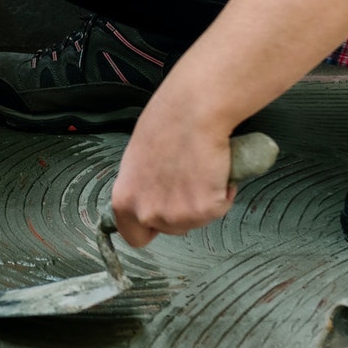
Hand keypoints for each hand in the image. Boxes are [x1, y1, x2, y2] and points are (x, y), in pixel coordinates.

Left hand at [109, 97, 236, 247]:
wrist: (194, 111)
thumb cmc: (167, 123)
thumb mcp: (137, 160)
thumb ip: (141, 187)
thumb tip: (151, 196)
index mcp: (124, 200)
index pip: (134, 236)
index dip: (150, 227)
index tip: (161, 216)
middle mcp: (146, 213)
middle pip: (169, 230)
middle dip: (181, 211)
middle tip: (188, 180)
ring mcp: (176, 215)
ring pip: (195, 221)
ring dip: (203, 202)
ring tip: (201, 170)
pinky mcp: (204, 210)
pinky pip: (219, 209)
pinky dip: (223, 194)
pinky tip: (216, 170)